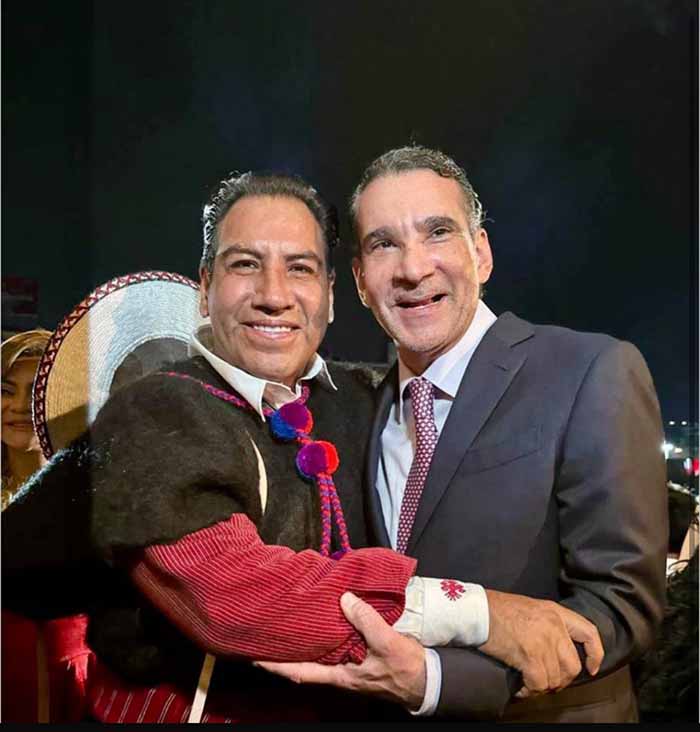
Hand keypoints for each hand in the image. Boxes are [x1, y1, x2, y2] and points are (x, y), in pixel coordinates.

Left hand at [255, 591, 426, 708]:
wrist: (425, 679)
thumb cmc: (403, 668)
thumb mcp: (385, 642)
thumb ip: (365, 620)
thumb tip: (344, 598)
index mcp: (339, 675)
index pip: (299, 672)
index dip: (276, 665)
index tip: (254, 656)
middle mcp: (338, 671)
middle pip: (304, 661)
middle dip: (286, 649)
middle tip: (268, 630)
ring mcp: (348, 664)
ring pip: (319, 651)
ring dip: (305, 637)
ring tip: (290, 619)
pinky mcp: (358, 655)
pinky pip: (335, 642)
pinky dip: (326, 630)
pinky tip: (324, 616)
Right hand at [480, 590, 603, 697]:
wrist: (477, 610)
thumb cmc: (498, 610)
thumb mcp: (531, 608)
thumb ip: (548, 624)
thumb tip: (556, 651)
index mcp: (555, 612)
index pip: (589, 633)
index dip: (594, 654)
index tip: (591, 668)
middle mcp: (554, 626)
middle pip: (572, 665)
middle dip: (561, 679)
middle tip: (547, 681)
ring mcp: (543, 641)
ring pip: (555, 678)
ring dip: (542, 686)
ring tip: (529, 683)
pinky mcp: (530, 655)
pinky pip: (539, 683)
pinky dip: (530, 690)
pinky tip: (521, 686)